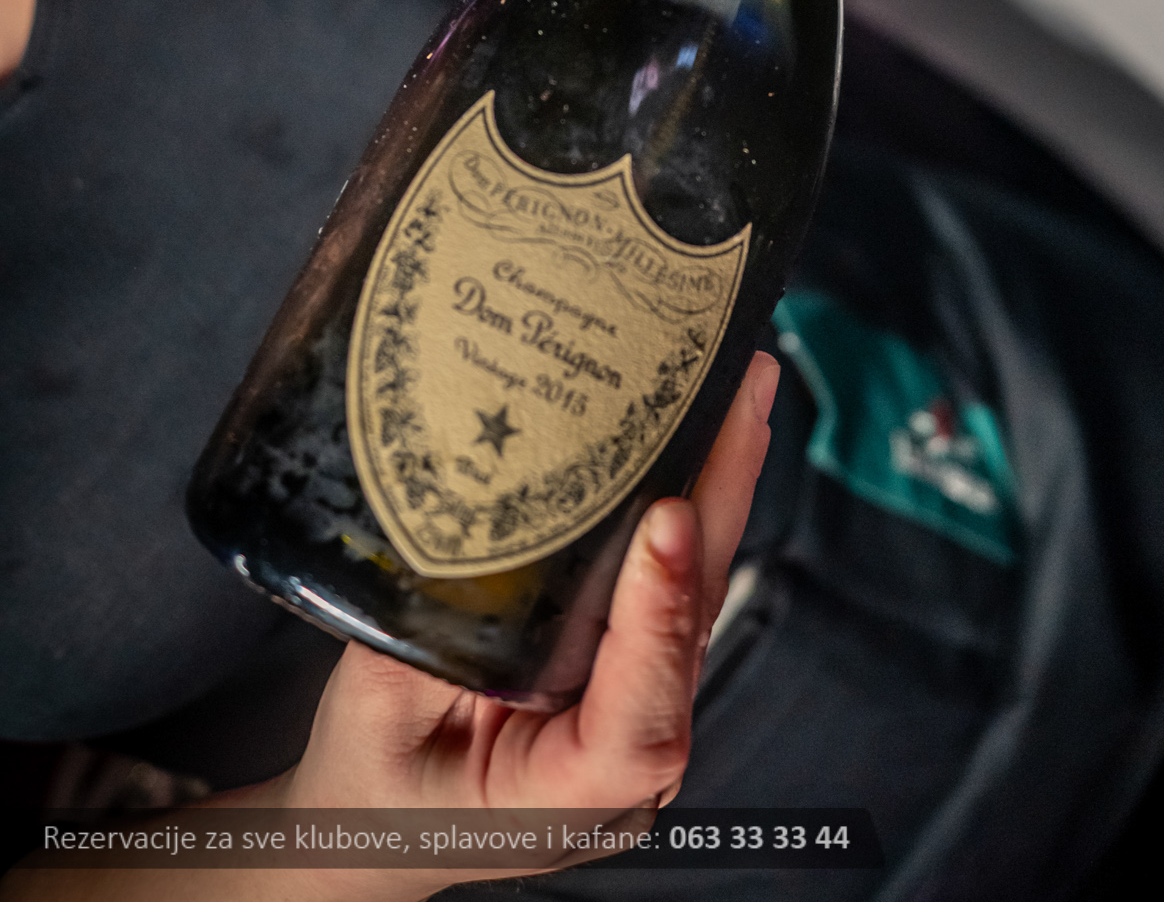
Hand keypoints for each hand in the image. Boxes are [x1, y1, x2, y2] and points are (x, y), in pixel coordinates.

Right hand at [282, 349, 778, 898]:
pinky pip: (672, 583)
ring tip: (743, 390)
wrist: (373, 822)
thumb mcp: (374, 718)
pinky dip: (694, 503)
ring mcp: (636, 709)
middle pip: (690, 630)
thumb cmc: (372, 787)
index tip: (665, 523)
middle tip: (742, 400)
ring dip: (721, 487)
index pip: (637, 725)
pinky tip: (710, 430)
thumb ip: (424, 636)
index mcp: (564, 801)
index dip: (657, 622)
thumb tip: (462, 515)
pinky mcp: (630, 662)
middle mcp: (625, 761)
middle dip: (719, 504)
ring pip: (694, 596)